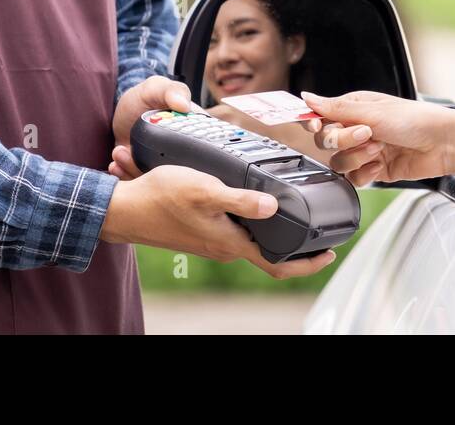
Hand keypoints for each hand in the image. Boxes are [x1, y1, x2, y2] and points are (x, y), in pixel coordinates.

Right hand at [100, 164, 336, 279]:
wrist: (124, 210)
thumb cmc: (160, 198)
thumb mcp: (205, 190)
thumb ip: (239, 199)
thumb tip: (273, 206)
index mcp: (230, 242)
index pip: (278, 265)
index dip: (308, 263)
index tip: (330, 253)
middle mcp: (224, 246)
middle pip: (269, 252)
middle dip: (295, 243)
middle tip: (318, 228)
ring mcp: (212, 240)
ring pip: (252, 239)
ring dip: (271, 228)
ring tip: (291, 209)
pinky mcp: (202, 230)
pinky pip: (235, 229)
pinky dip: (250, 218)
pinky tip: (251, 200)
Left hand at [109, 76, 199, 178]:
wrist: (120, 112)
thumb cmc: (143, 98)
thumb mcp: (156, 88)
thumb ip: (172, 91)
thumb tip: (185, 105)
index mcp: (195, 136)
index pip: (202, 155)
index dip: (185, 160)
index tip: (160, 151)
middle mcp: (182, 157)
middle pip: (176, 176)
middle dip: (151, 169)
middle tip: (126, 152)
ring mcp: (162, 167)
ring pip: (156, 184)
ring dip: (132, 171)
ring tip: (119, 153)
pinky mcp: (145, 175)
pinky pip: (140, 185)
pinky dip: (125, 177)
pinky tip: (115, 165)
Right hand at [299, 91, 454, 186]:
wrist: (444, 144)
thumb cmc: (415, 120)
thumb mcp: (373, 111)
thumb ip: (336, 109)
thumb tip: (307, 98)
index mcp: (355, 108)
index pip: (321, 117)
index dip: (316, 124)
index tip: (317, 127)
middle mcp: (357, 128)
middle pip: (327, 142)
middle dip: (344, 141)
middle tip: (367, 135)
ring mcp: (366, 150)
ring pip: (339, 162)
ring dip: (357, 158)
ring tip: (379, 150)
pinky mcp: (375, 170)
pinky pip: (355, 178)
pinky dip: (366, 173)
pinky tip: (381, 165)